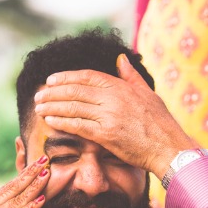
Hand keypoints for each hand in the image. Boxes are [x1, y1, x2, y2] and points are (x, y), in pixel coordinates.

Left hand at [33, 54, 197, 176]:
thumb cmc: (161, 124)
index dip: (66, 77)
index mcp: (121, 87)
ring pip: (73, 107)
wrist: (169, 148)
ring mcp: (109, 116)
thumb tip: (120, 59)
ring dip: (52, 107)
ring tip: (39, 108)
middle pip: (75, 90)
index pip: (87, 76)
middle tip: (39, 95)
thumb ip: (131, 76)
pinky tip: (49, 121)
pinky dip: (61, 122)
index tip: (51, 80)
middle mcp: (113, 98)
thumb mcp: (148, 94)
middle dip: (53, 92)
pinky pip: (78, 126)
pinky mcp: (106, 135)